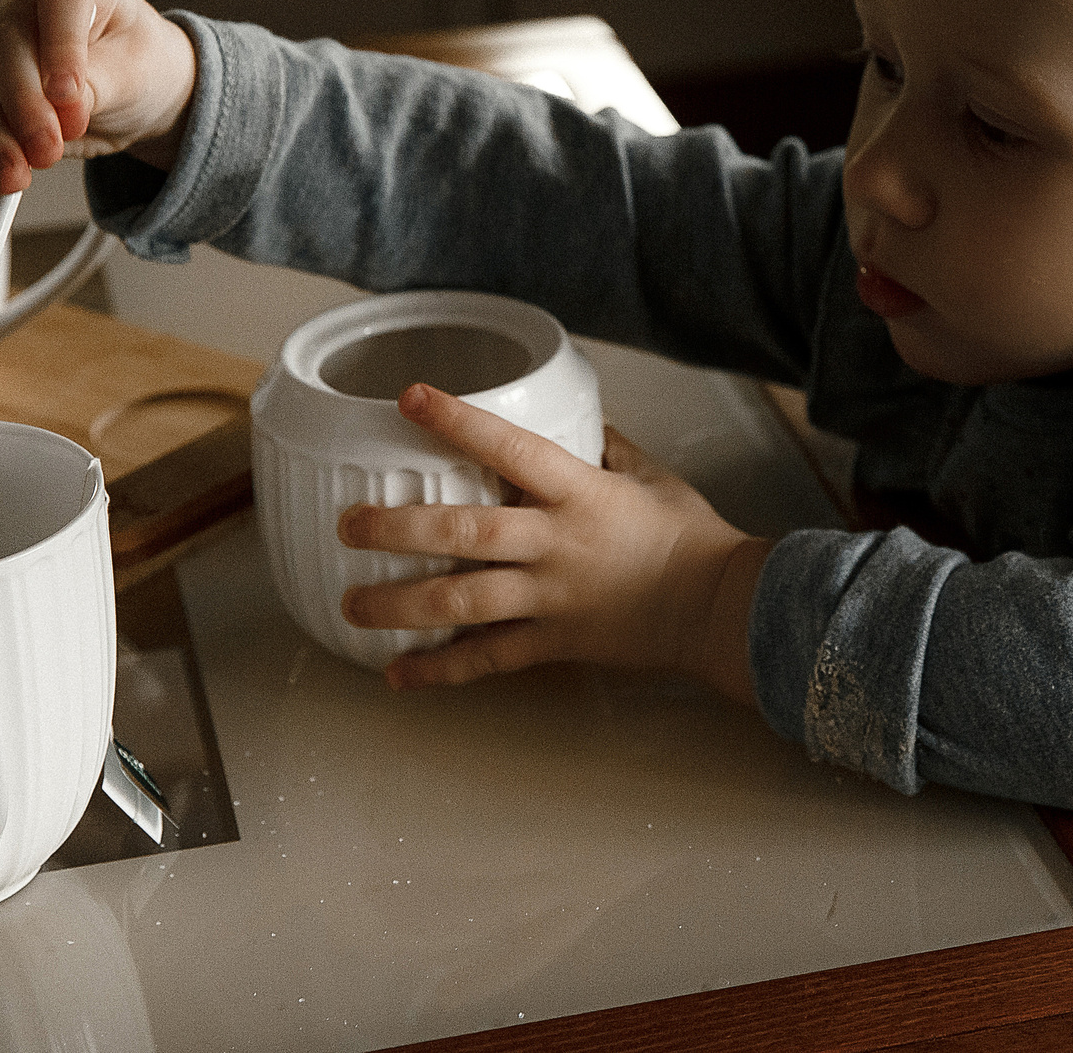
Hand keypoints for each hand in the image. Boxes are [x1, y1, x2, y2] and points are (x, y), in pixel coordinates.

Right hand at [0, 0, 198, 201]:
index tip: (69, 97)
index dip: (60, 45)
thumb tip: (60, 109)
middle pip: (10, 44)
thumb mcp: (137, 72)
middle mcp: (26, 4)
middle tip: (45, 148)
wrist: (139, 94)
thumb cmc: (144, 63)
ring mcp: (0, 46)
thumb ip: (98, 85)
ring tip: (16, 176)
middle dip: (25, 104)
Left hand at [339, 386, 771, 701]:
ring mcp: (551, 597)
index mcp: (578, 492)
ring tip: (351, 603)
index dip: (457, 422)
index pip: (509, 448)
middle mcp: (555, 543)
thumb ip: (605, 446)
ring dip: (399, 603)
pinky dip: (440, 671)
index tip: (410, 398)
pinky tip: (396, 675)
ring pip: (461, 600)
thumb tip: (577, 419)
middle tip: (351, 524)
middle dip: (398, 527)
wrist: (721, 606)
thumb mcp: (650, 474)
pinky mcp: (554, 642)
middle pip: (463, 531)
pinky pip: (488, 660)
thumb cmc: (690, 535)